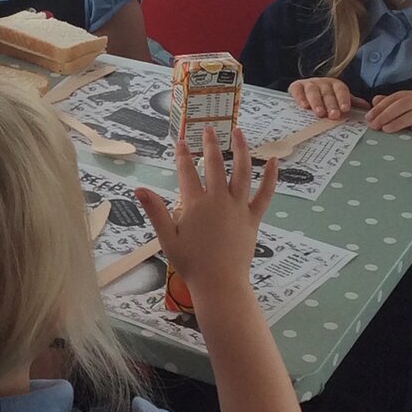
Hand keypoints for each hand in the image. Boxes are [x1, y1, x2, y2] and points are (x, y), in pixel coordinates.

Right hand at [135, 127, 276, 296]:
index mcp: (195, 204)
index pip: (187, 172)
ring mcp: (237, 207)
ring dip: (240, 150)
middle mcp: (218, 200)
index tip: (181, 141)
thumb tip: (138, 189)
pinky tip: (274, 162)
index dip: (183, 155)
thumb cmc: (191, 263)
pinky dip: (270, 177)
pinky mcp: (252, 217)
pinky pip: (264, 194)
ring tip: (239, 132)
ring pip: (241, 172)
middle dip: (210, 144)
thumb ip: (154, 211)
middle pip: (214, 165)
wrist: (220, 283)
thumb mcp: (167, 238)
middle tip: (208, 129)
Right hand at [289, 78, 366, 119]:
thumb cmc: (324, 96)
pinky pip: (297, 91)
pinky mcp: (296, 87)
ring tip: (320, 113)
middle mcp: (322, 82)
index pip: (341, 89)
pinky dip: (300, 97)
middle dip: (331, 104)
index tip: (345, 109)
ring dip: (316, 102)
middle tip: (334, 115)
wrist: (304, 90)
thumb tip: (368, 108)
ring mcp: (308, 84)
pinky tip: (303, 106)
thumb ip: (352, 102)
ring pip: (313, 91)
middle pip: (327, 92)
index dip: (343, 98)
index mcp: (334, 84)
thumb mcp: (338, 98)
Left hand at [365, 90, 411, 132]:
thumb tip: (375, 100)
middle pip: (404, 103)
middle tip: (375, 126)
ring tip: (387, 129)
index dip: (381, 108)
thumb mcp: (407, 113)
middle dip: (387, 114)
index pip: (395, 98)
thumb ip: (391, 107)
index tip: (369, 118)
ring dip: (401, 121)